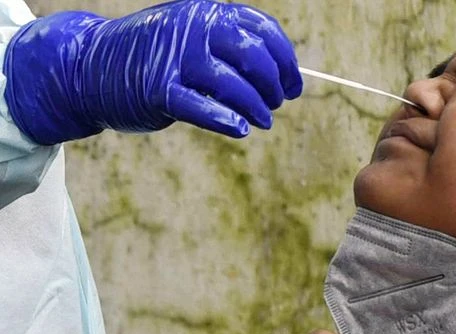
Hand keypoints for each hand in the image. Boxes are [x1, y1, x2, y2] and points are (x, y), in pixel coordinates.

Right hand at [4, 0, 302, 144]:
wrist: (91, 66)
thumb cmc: (155, 55)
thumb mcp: (192, 35)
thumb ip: (229, 46)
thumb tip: (281, 75)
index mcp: (208, 13)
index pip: (264, 32)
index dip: (286, 62)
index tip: (294, 86)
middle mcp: (194, 30)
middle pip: (254, 58)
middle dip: (274, 86)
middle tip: (276, 104)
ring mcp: (175, 59)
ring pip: (233, 86)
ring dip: (257, 108)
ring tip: (263, 121)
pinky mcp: (157, 91)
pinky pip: (202, 108)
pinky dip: (227, 121)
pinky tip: (241, 129)